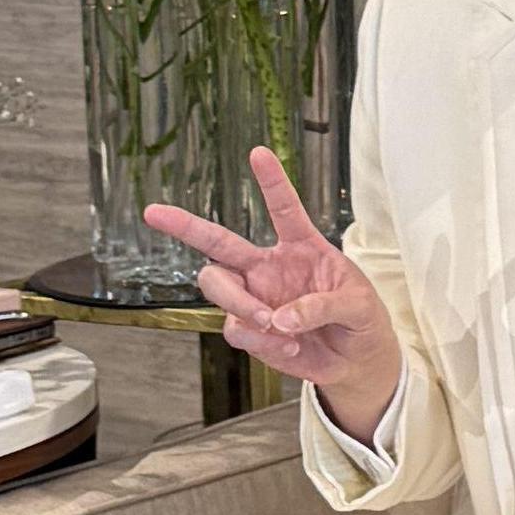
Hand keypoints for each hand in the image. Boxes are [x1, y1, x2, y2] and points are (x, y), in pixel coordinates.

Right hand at [142, 148, 399, 428]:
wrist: (357, 361)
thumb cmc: (360, 321)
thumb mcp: (358, 306)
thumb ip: (323, 306)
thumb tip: (279, 318)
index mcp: (302, 248)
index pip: (284, 209)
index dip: (272, 181)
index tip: (259, 152)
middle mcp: (268, 267)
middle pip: (216, 241)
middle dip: (184, 225)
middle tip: (154, 212)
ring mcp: (254, 297)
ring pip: (217, 285)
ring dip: (241, 304)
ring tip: (272, 323)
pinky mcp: (249, 329)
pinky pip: (236, 328)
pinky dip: (260, 340)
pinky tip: (288, 345)